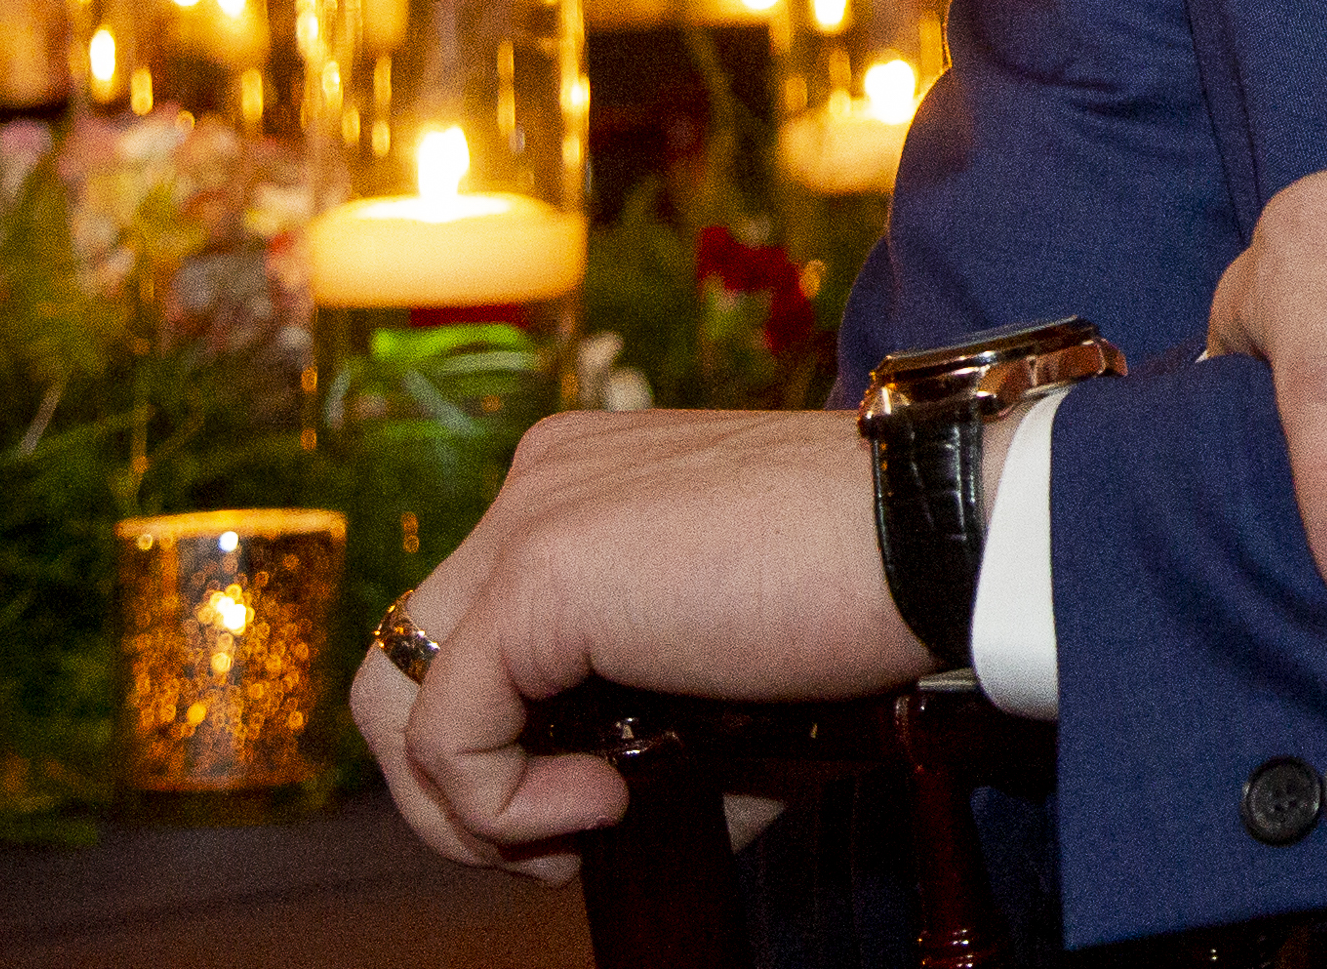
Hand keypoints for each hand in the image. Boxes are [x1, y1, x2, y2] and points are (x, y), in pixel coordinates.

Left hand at [352, 407, 923, 878]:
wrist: (934, 538)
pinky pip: (447, 731)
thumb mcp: (736, 673)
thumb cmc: (866, 595)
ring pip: (392, 698)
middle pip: (405, 666)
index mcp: (582, 486)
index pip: (466, 634)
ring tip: (566, 834)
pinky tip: (598, 803)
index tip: (595, 802)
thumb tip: (616, 820)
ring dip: (460, 807)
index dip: (501, 749)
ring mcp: (529, 520)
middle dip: (459, 790)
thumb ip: (659, 733)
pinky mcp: (537, 576)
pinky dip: (499, 805)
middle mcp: (539, 483)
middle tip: (557, 843)